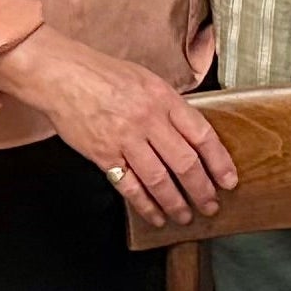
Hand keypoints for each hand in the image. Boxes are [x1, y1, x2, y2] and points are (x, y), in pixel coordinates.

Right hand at [0, 30, 239, 229]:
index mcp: (163, 98)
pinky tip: (156, 216)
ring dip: (176, 202)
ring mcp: (125, 139)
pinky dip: (146, 206)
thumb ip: (168, 106)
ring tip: (186, 215)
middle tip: (211, 205)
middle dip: (202, 189)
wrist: (61, 75)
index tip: (229, 179)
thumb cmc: (102, 74)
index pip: (201, 135)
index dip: (219, 161)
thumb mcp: (146, 79)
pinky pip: (130, 187)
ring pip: (160, 180)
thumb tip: (190, 134)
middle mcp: (148, 120)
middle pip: (185, 162)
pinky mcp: (103, 155)